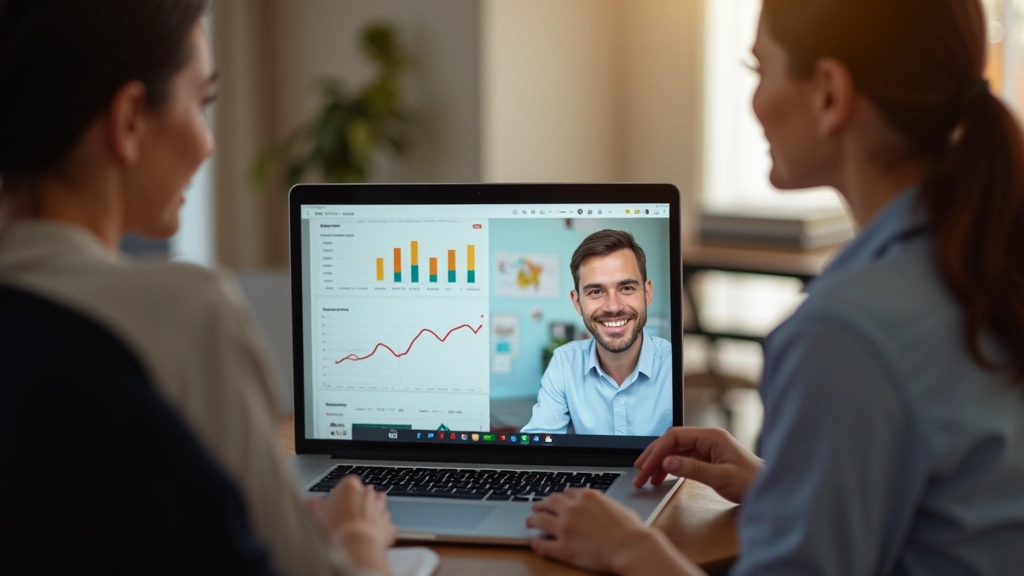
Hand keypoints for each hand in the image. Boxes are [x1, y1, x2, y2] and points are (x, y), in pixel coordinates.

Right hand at [320, 475, 397, 572]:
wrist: (355, 547)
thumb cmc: (335, 529)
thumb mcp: (315, 514)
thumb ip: (314, 505)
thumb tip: (311, 503)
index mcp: (350, 486)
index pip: (347, 484)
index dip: (341, 495)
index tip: (335, 504)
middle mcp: (368, 494)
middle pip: (364, 494)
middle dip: (357, 503)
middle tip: (345, 517)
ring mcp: (381, 509)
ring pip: (377, 507)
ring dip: (370, 514)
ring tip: (358, 527)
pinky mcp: (389, 526)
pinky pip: (384, 526)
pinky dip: (379, 531)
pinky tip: (369, 538)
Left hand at [526, 488, 653, 572]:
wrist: (631, 548)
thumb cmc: (631, 531)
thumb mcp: (617, 507)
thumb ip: (604, 503)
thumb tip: (602, 506)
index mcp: (587, 497)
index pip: (567, 492)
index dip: (560, 497)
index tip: (557, 499)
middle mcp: (572, 509)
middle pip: (550, 502)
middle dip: (542, 504)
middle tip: (537, 507)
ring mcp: (565, 528)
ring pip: (541, 520)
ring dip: (533, 520)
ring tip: (530, 522)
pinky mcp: (563, 548)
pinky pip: (543, 544)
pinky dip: (536, 543)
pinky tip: (534, 543)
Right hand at [634, 427, 762, 503]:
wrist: (770, 489)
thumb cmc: (751, 482)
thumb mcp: (721, 477)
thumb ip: (692, 469)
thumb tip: (667, 463)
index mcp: (711, 436)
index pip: (674, 437)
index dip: (657, 451)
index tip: (645, 467)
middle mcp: (707, 438)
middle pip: (671, 442)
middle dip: (653, 457)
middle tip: (639, 474)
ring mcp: (706, 448)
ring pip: (674, 452)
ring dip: (659, 464)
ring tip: (646, 480)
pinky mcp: (707, 458)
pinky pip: (682, 460)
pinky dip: (669, 468)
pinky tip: (661, 478)